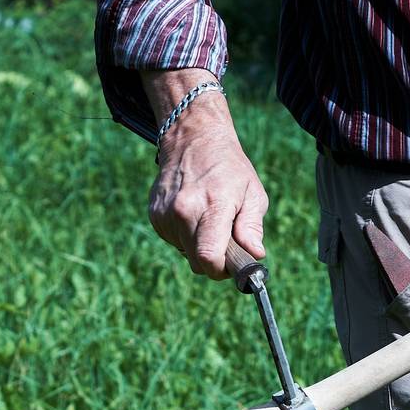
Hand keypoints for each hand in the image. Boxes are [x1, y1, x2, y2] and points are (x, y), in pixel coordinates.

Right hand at [143, 69, 268, 277]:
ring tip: (208, 219)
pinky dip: (185, 236)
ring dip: (199, 246)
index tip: (231, 263)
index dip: (221, 270)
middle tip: (225, 240)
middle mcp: (183, 211)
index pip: (208, 258)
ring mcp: (165, 214)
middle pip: (197, 263)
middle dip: (214, 260)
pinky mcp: (155, 216)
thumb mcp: (252, 193)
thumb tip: (254, 255)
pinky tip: (192, 214)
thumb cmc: (229, 168)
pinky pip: (174, 242)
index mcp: (211, 205)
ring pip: (185, 253)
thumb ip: (252, 227)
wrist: (193, 139)